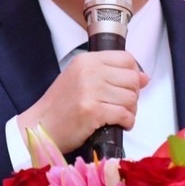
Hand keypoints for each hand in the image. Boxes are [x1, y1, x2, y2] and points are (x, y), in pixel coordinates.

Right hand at [19, 50, 147, 153]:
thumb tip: (144, 77)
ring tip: (119, 116)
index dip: (134, 74)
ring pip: (131, 98)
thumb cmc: (60, 106)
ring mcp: (90, 91)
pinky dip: (127, 122)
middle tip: (124, 105)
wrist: (40, 126)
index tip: (129, 86)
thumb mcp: (81, 79)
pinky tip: (119, 124)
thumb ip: (110, 74)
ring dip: (130, 110)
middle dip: (134, 95)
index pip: (126, 59)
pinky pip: (124, 115)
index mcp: (86, 60)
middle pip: (132, 79)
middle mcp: (89, 72)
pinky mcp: (92, 111)